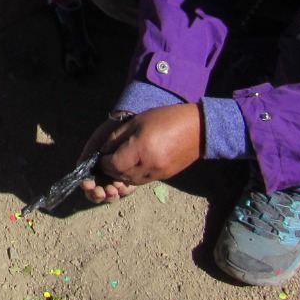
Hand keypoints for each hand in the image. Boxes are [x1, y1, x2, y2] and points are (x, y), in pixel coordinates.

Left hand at [80, 103, 202, 203]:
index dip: (104, 162)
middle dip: (111, 169)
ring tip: (119, 162)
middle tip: (107, 160)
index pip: (114, 165)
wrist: (198, 129)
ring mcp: (158, 173)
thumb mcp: (137, 121)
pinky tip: (133, 165)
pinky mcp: (165, 176)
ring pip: (132, 181)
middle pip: (121, 175)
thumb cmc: (167, 118)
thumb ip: (118, 137)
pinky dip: (134, 175)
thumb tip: (104, 150)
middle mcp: (149, 165)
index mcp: (141, 149)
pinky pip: (143, 181)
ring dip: (122, 175)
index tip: (101, 155)